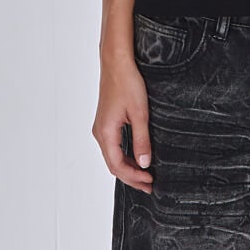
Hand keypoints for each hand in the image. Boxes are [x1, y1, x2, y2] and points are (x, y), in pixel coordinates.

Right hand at [93, 52, 154, 192]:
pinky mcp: (106, 123)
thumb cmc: (127, 84)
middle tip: (149, 185)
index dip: (134, 177)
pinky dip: (125, 157)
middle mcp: (100, 133)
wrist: (116, 64)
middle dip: (131, 177)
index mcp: (106, 133)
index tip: (149, 181)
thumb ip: (142, 140)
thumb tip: (144, 163)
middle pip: (113, 165)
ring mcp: (101, 128)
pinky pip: (113, 147)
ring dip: (128, 168)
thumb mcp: (140, 114)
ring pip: (113, 157)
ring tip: (145, 175)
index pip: (117, 166)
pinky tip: (137, 158)